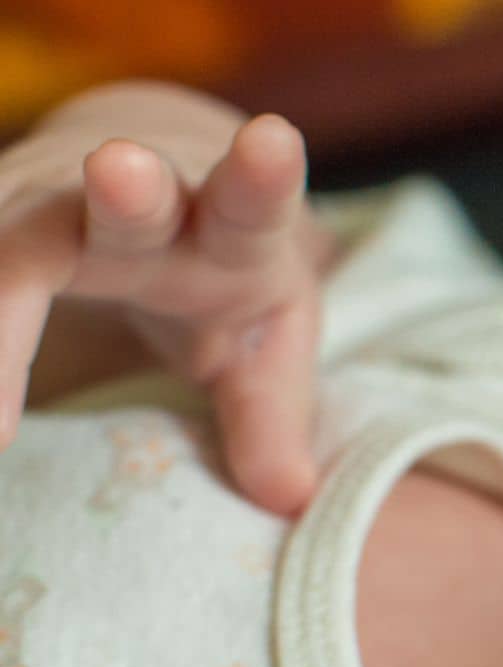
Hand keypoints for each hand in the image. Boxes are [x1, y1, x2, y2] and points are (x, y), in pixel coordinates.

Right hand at [0, 104, 329, 513]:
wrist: (137, 173)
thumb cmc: (221, 273)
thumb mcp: (266, 339)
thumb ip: (272, 416)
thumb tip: (289, 502)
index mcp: (228, 229)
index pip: (251, 202)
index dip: (263, 176)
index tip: (276, 142)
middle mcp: (138, 201)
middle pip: (126, 198)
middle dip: (127, 188)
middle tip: (122, 173)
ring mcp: (51, 200)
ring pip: (10, 226)